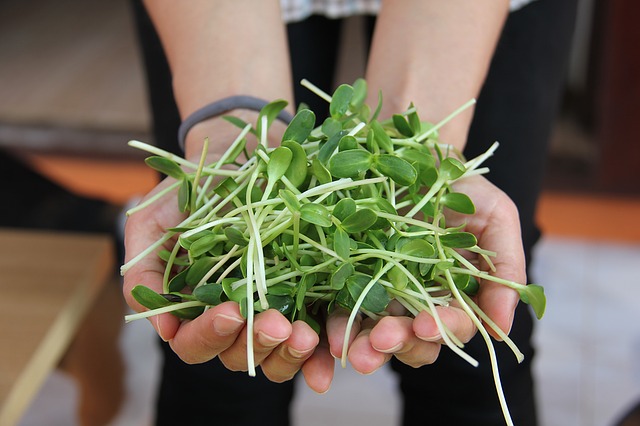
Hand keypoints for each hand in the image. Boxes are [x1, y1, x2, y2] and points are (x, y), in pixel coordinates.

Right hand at [122, 175, 333, 391]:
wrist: (237, 156)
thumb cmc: (189, 190)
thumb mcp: (152, 222)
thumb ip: (145, 273)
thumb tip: (165, 330)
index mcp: (194, 306)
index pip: (194, 343)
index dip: (209, 335)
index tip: (230, 310)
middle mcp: (233, 314)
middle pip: (238, 355)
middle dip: (256, 343)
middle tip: (276, 323)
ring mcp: (269, 308)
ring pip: (275, 354)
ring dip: (289, 352)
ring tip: (303, 334)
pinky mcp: (303, 295)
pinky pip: (312, 336)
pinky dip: (318, 355)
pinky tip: (327, 357)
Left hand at [325, 175, 522, 372]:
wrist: (416, 154)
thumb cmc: (462, 186)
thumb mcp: (497, 216)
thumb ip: (507, 268)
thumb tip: (503, 332)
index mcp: (457, 294)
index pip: (453, 325)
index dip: (442, 330)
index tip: (426, 325)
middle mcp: (421, 301)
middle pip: (413, 340)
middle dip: (398, 345)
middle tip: (381, 341)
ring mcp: (384, 291)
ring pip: (376, 333)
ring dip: (364, 346)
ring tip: (351, 350)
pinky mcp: (352, 277)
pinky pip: (343, 307)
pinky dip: (338, 324)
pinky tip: (331, 333)